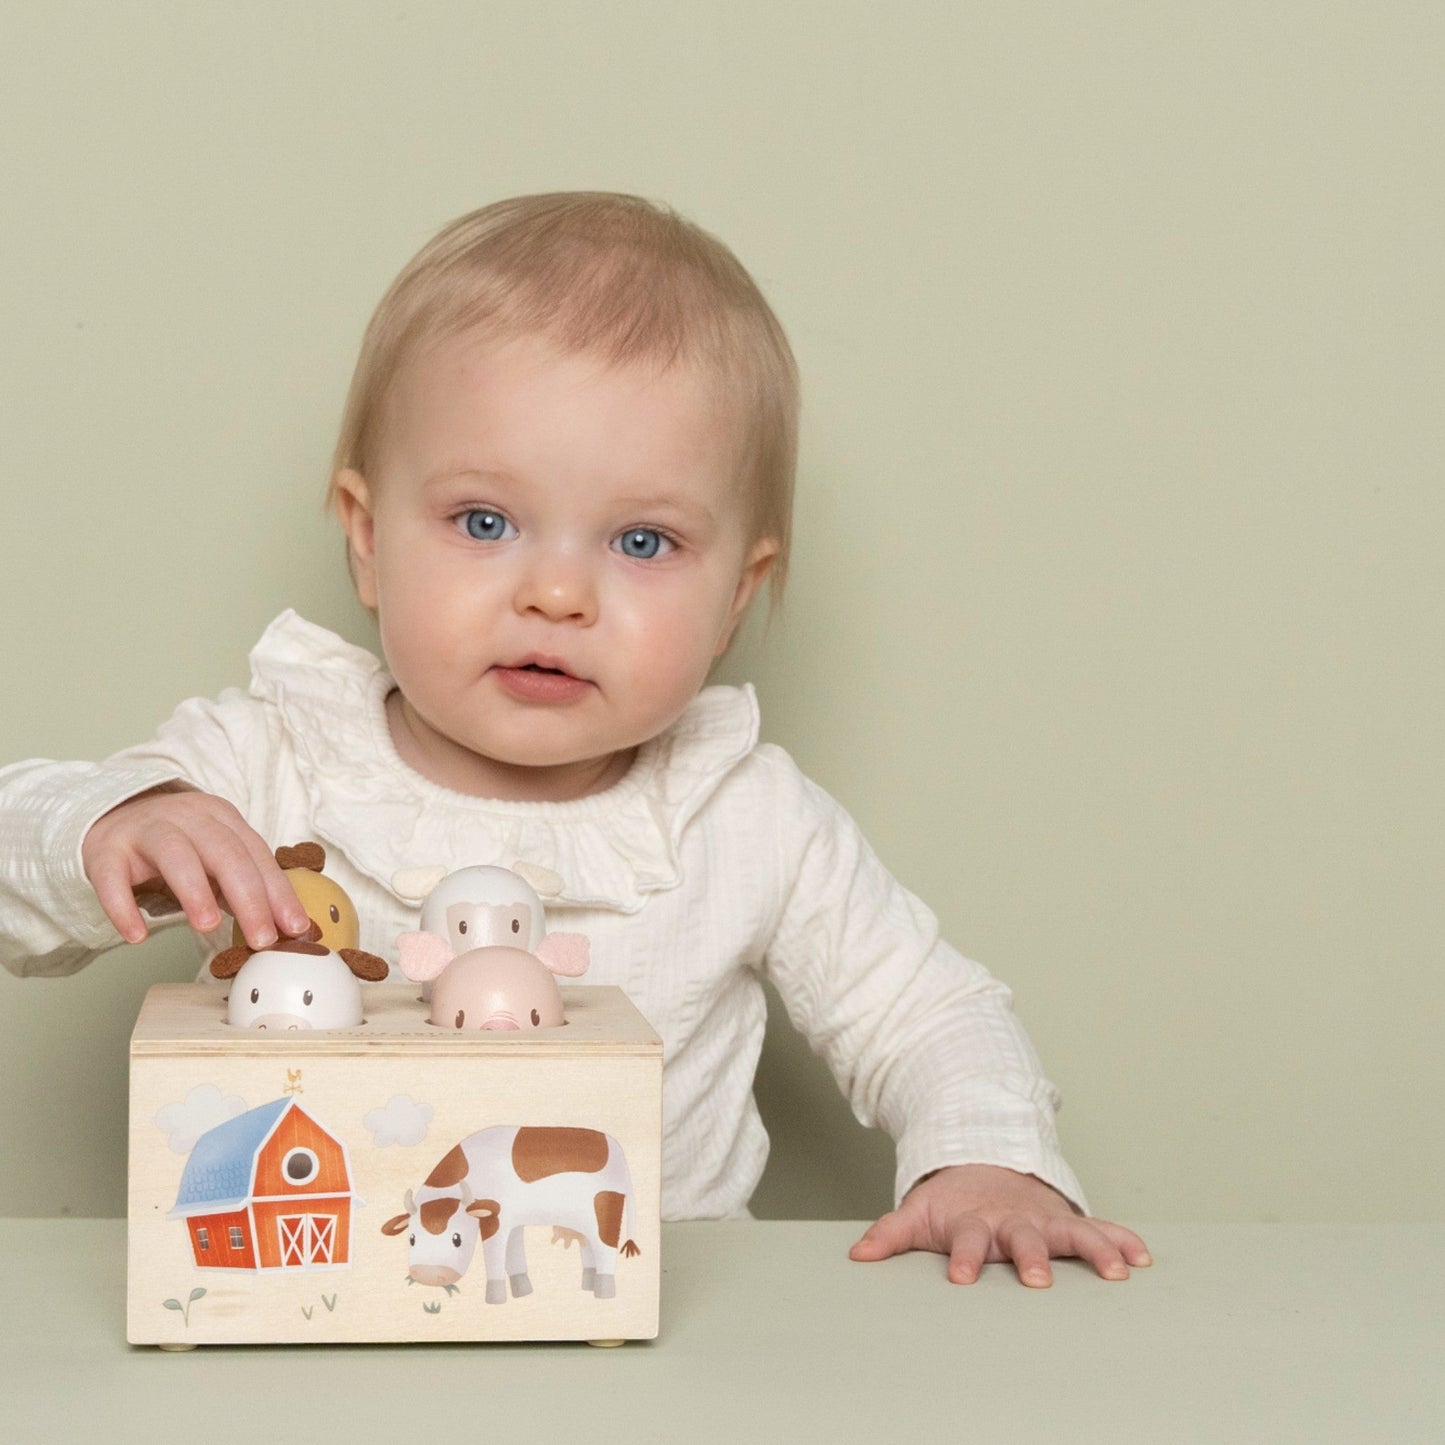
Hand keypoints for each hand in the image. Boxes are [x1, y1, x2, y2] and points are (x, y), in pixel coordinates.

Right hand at [81, 784, 310, 949]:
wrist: (114, 817)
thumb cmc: (180, 846)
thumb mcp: (216, 857)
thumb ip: (247, 885)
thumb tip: (286, 929)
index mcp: (223, 818)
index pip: (257, 855)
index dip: (278, 893)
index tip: (295, 929)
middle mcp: (188, 818)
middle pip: (225, 854)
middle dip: (249, 898)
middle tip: (262, 938)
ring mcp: (145, 831)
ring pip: (175, 854)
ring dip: (195, 891)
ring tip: (209, 926)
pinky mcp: (107, 851)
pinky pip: (113, 878)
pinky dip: (123, 907)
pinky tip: (137, 935)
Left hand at [849, 1163, 1150, 1286]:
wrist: (984, 1161)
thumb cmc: (953, 1200)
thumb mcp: (920, 1212)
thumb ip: (892, 1233)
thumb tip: (857, 1255)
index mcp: (975, 1222)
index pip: (967, 1241)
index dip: (963, 1258)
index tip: (961, 1277)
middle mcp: (1013, 1221)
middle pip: (1023, 1238)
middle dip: (1031, 1257)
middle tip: (1038, 1278)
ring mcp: (1043, 1220)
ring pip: (1071, 1233)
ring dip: (1093, 1251)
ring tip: (1116, 1272)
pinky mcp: (1067, 1221)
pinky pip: (1099, 1228)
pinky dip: (1121, 1239)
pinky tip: (1141, 1256)